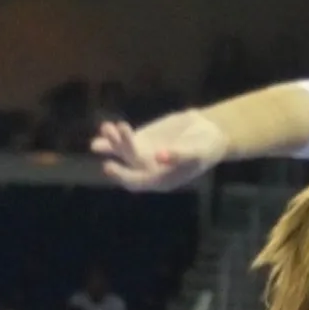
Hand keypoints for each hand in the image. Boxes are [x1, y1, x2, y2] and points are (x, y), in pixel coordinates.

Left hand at [92, 113, 229, 192]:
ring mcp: (142, 155)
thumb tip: (160, 156)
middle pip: (125, 166)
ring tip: (108, 127)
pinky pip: (122, 141)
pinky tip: (104, 128)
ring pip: (122, 152)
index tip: (109, 165)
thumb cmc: (206, 147)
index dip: (123, 176)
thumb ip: (180, 156)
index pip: (137, 182)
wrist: (208, 131)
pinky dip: (111, 137)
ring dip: (112, 141)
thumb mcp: (198, 152)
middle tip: (100, 146)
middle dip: (115, 156)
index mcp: (161, 180)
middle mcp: (148, 170)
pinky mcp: (141, 140)